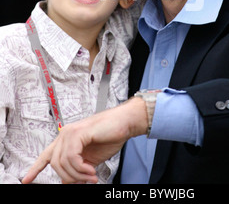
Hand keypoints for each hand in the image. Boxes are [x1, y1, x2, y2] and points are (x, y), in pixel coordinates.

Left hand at [22, 97, 147, 183]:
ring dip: (78, 175)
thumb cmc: (110, 136)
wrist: (124, 123)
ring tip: (91, 176)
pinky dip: (81, 168)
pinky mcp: (77, 132)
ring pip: (62, 163)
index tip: (27, 179)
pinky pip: (71, 157)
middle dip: (69, 178)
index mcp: (67, 140)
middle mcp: (65, 134)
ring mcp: (70, 132)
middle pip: (55, 164)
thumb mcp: (91, 159)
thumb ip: (78, 168)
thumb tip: (69, 182)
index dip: (35, 168)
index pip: (46, 155)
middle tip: (85, 181)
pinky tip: (90, 169)